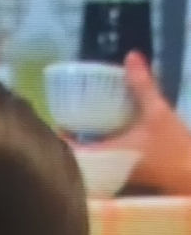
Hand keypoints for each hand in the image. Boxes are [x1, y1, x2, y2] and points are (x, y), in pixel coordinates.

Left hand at [67, 51, 190, 194]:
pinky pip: (104, 165)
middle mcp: (105, 170)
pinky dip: (101, 153)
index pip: (71, 151)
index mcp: (106, 155)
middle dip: (72, 141)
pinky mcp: (126, 178)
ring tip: (84, 128)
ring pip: (91, 162)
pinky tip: (107, 139)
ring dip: (86, 147)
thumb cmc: (172, 147)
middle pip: (77, 158)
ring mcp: (114, 177)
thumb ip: (142, 85)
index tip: (60, 121)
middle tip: (70, 121)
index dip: (62, 137)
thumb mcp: (157, 112)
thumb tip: (131, 56)